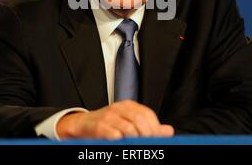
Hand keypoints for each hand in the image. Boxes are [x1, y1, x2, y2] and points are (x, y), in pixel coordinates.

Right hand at [57, 100, 173, 138]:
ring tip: (136, 145)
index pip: (147, 114)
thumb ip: (147, 125)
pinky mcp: (99, 126)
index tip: (158, 138)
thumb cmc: (108, 124)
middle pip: (139, 119)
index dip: (155, 127)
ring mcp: (108, 116)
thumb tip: (168, 130)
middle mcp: (119, 108)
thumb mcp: (128, 121)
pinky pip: (113, 134)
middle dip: (147, 134)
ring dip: (135, 139)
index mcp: (128, 105)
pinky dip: (120, 141)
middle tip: (149, 144)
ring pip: (128, 128)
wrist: (83, 124)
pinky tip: (121, 144)